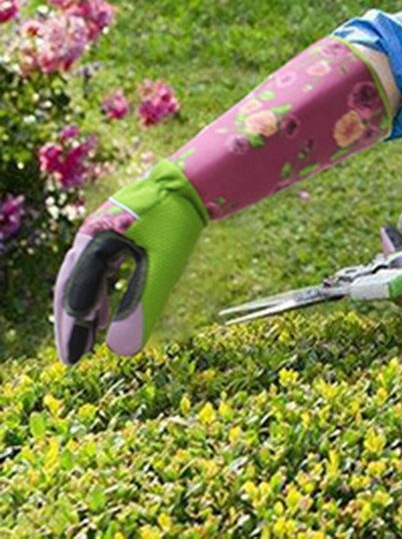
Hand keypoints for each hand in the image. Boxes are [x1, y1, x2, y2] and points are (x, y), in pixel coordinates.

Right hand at [53, 160, 208, 365]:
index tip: (74, 360)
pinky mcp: (114, 231)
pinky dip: (98, 293)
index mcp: (95, 239)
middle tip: (72, 359)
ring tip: (89, 344)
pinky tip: (104, 315)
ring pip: (83, 278)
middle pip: (70, 286)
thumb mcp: (164, 264)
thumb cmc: (179, 219)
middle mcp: (91, 234)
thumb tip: (122, 351)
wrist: (192, 181)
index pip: (76, 292)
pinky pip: (97, 268)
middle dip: (71, 324)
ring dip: (84, 310)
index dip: (73, 329)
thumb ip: (143, 304)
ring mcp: (101, 231)